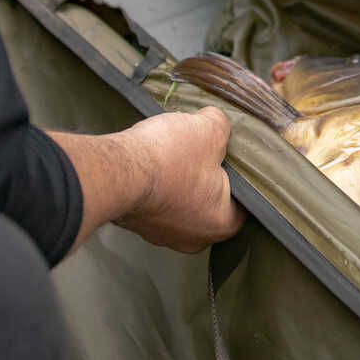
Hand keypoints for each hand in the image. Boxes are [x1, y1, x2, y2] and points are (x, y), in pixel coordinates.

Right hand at [49, 107, 244, 254]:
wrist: (115, 171)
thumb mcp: (210, 129)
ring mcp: (161, 234)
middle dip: (207, 174)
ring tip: (174, 152)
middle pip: (211, 199)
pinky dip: (156, 183)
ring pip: (182, 200)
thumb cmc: (171, 158)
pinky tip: (154, 162)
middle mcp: (194, 239)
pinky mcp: (136, 224)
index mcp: (223, 224)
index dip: (240, 172)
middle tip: (203, 150)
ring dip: (178, 178)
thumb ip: (221, 126)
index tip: (231, 153)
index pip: (245, 198)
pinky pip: (156, 200)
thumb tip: (216, 121)